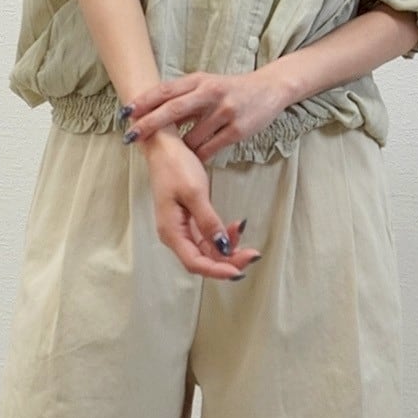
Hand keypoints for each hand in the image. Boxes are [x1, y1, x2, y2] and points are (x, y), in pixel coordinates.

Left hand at [123, 68, 289, 164]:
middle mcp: (211, 93)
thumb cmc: (232, 90)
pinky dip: (197, 156)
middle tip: (130, 136)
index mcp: (200, 80)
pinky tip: (192, 161)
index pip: (166, 90)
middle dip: (149, 124)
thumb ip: (184, 98)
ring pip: (191, 136)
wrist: (270, 89)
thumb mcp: (208, 86)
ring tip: (168, 156)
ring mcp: (225, 111)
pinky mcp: (237, 130)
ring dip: (177, 148)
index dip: (144, 101)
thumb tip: (151, 113)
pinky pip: (209, 149)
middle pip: (173, 109)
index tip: (125, 112)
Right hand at [142, 134, 263, 279]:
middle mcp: (174, 235)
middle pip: (203, 260)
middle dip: (228, 261)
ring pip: (207, 250)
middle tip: (253, 254)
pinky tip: (236, 228)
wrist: (163, 146)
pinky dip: (223, 236)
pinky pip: (207, 237)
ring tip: (247, 239)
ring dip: (228, 249)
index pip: (195, 263)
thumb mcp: (195, 193)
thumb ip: (208, 222)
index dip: (217, 271)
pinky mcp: (188, 221)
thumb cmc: (174, 166)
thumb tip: (223, 247)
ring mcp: (181, 229)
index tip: (239, 271)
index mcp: (171, 231)